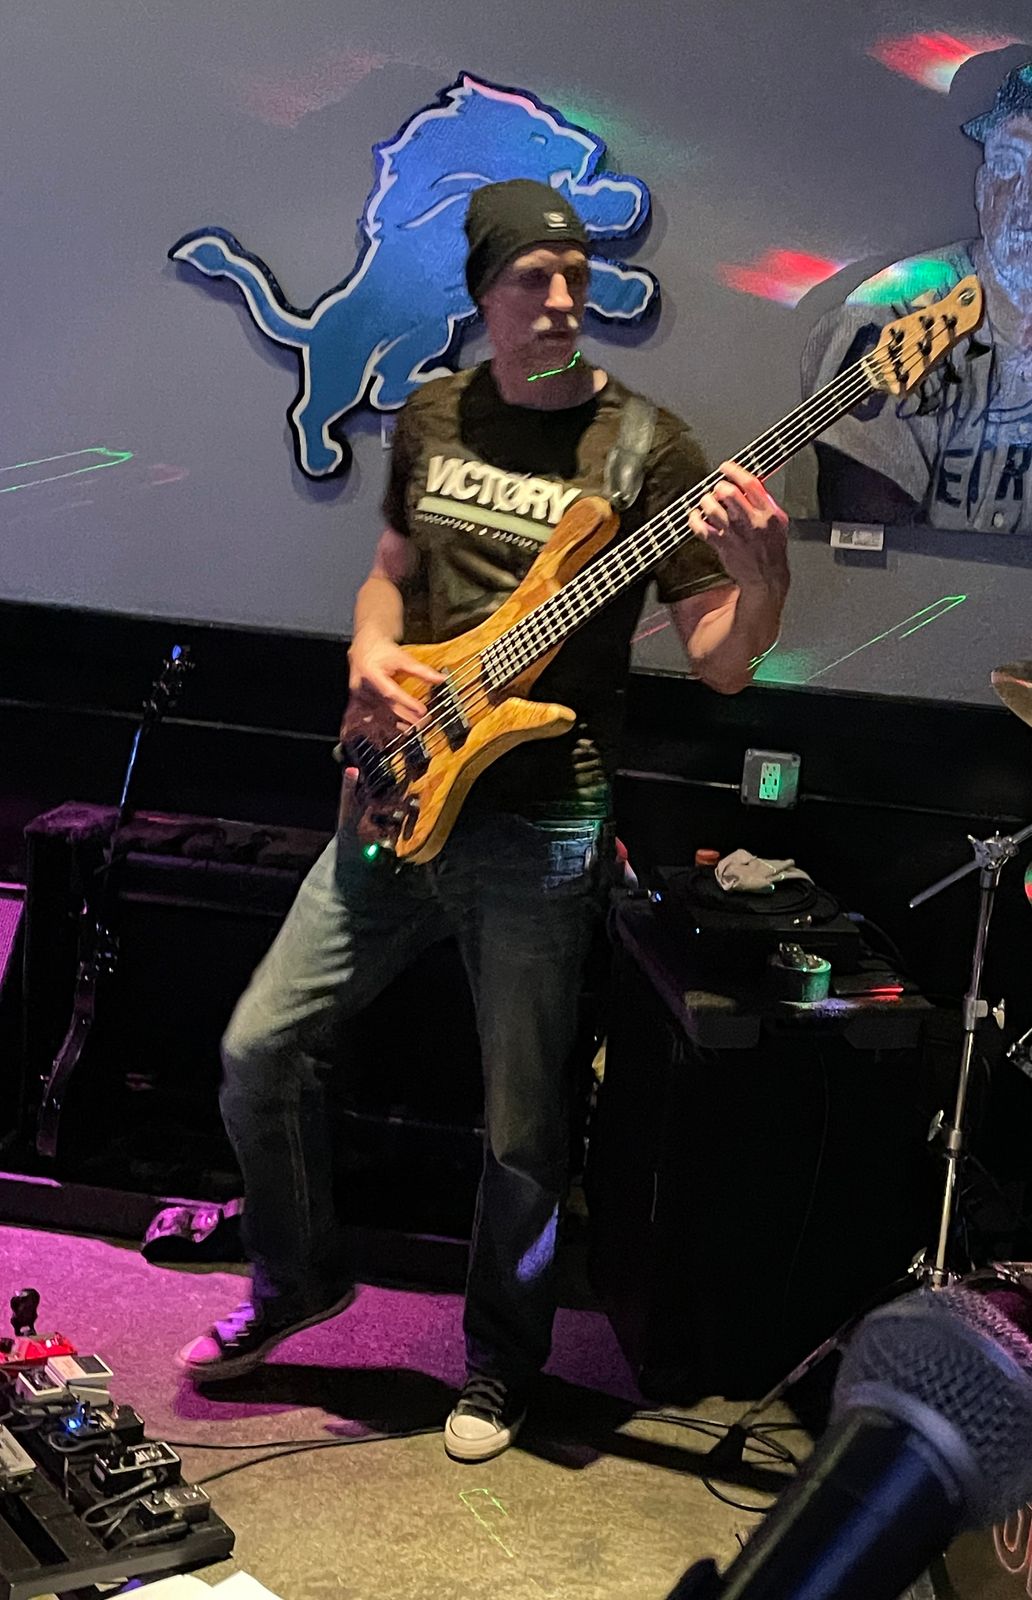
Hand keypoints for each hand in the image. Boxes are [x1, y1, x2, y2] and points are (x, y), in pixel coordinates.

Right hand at [347, 630, 442, 730]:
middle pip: (385, 706)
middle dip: (405, 717)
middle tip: (421, 724)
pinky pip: (367, 717)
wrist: (365, 646)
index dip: (407, 703)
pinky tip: (390, 732)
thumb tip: (441, 678)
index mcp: (371, 672)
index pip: (391, 692)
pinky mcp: (356, 701)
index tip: (422, 711)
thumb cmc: (383, 651)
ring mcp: (358, 695)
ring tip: (410, 730)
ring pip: (376, 714)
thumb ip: (421, 670)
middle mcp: (362, 686)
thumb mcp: (403, 658)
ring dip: (393, 725)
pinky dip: (379, 725)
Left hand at [688, 460, 788, 590]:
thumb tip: (748, 482)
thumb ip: (764, 500)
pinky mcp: (720, 545)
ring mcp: (733, 533)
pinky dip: (694, 519)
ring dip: (706, 501)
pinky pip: (699, 527)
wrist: (766, 577)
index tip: (726, 467)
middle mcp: (750, 521)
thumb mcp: (778, 520)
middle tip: (718, 489)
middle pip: (727, 492)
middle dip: (719, 486)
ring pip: (711, 507)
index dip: (734, 470)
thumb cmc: (772, 548)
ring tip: (708, 502)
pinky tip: (696, 516)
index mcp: (767, 512)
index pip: (749, 483)